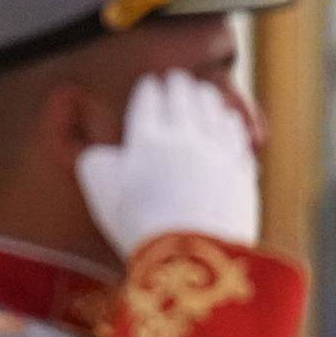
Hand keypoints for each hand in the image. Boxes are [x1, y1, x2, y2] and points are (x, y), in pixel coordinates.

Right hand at [75, 70, 259, 254]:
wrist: (190, 257)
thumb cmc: (138, 226)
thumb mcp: (101, 193)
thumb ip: (94, 162)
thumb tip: (98, 150)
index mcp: (147, 137)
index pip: (149, 98)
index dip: (150, 88)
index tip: (150, 83)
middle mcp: (185, 135)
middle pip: (184, 95)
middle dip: (178, 84)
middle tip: (176, 79)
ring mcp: (218, 150)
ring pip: (214, 109)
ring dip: (207, 96)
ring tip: (203, 93)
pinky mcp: (241, 169)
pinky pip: (237, 134)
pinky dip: (230, 122)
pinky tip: (228, 122)